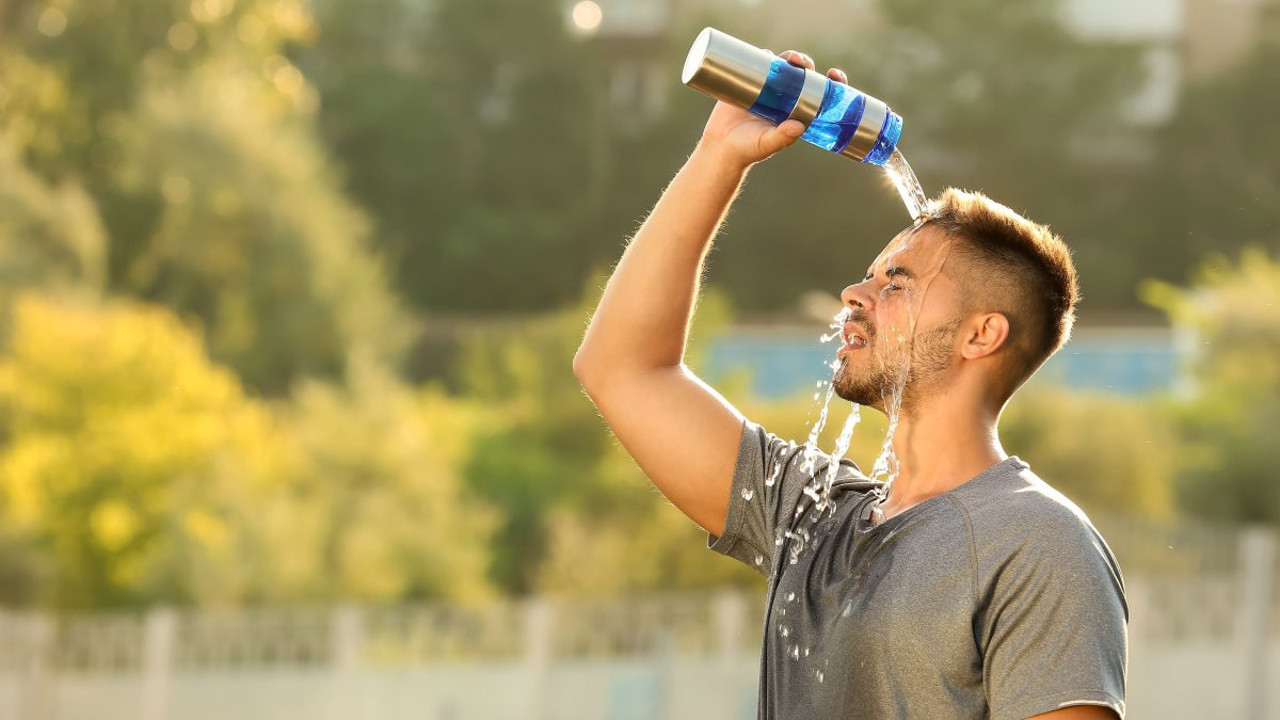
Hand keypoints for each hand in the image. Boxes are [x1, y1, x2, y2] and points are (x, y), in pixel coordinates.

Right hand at [697, 50, 851, 169]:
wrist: (721, 146)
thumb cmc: (748, 149)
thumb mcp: (767, 144)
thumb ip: (783, 137)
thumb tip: (799, 127)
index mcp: (798, 111)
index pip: (821, 93)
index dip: (832, 82)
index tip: (835, 75)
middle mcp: (786, 97)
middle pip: (802, 73)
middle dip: (806, 63)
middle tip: (802, 63)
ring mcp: (768, 88)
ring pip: (783, 65)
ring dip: (789, 56)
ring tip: (789, 59)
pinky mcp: (749, 82)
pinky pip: (759, 64)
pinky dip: (764, 55)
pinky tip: (767, 53)